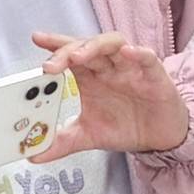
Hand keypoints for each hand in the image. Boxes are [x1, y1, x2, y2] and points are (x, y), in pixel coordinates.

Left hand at [30, 32, 188, 157]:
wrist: (160, 138)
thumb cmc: (126, 126)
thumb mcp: (89, 136)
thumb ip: (62, 142)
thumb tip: (33, 155)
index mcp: (90, 77)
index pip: (70, 55)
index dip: (55, 45)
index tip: (37, 39)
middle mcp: (108, 67)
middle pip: (86, 47)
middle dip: (67, 51)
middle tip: (51, 65)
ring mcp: (131, 68)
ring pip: (113, 44)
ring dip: (95, 46)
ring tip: (79, 56)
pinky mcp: (154, 75)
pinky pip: (147, 58)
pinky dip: (138, 54)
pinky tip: (129, 53)